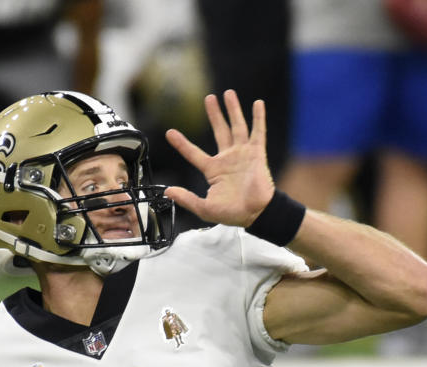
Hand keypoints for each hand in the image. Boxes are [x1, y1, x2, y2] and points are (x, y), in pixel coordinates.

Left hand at [164, 90, 275, 226]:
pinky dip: (258, 117)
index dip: (182, 143)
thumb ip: (187, 199)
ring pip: (237, 126)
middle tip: (209, 98)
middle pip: (219, 131)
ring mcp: (243, 154)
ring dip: (233, 110)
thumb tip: (168, 192)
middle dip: (214, 114)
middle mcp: (227, 158)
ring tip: (228, 93)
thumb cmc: (232, 213)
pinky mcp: (257, 154)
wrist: (256, 213)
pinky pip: (258, 132)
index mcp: (213, 170)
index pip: (193, 153)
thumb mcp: (205, 208)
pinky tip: (257, 103)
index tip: (170, 132)